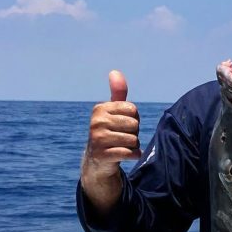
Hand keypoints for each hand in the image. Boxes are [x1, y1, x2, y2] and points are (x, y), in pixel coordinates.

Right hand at [80, 71, 140, 214]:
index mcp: (100, 109)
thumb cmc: (110, 132)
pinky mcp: (103, 155)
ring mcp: (98, 138)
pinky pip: (130, 153)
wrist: (98, 160)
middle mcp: (96, 121)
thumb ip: (117, 94)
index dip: (133, 119)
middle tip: (121, 138)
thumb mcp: (113, 112)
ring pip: (133, 140)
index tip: (122, 125)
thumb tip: (115, 72)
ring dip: (133, 146)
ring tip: (120, 146)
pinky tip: (123, 156)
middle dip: (133, 133)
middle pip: (134, 125)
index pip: (133, 110)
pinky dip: (132, 156)